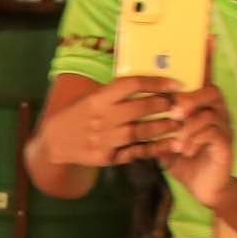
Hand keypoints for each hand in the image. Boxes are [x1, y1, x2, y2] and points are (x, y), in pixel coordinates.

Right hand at [28, 76, 180, 171]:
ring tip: (181, 123)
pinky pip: (135, 152)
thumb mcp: (91, 97)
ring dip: (163, 127)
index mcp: (98, 98)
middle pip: (138, 109)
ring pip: (140, 132)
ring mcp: (103, 139)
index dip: (155, 82)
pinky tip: (171, 145)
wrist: (54, 143)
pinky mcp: (106, 157)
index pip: (130, 85)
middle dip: (164, 105)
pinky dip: (155, 149)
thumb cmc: (79, 115)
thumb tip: (150, 80)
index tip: (176, 82)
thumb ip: (116, 92)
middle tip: (182, 103)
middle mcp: (101, 118)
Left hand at [155, 85, 235, 209]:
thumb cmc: (185, 162)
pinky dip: (196, 140)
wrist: (204, 189)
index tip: (167, 94)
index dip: (186, 84)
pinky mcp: (227, 146)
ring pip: (210, 115)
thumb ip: (158, 129)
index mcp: (205, 108)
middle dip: (191, 99)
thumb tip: (138, 116)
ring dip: (189, 127)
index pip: (201, 84)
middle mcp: (219, 114)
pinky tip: (186, 151)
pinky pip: (214, 134)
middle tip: (175, 112)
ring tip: (177, 143)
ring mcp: (225, 129)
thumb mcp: (166, 143)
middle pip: (212, 92)